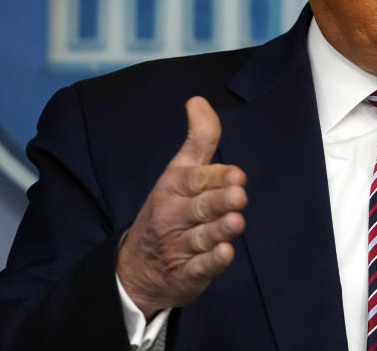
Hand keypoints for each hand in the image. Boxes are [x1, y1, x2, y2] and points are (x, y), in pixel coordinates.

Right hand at [116, 96, 246, 319]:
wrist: (138, 268)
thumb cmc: (168, 209)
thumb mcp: (179, 172)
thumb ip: (198, 139)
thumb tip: (198, 100)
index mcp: (173, 188)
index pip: (196, 180)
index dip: (217, 178)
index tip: (237, 175)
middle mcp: (175, 216)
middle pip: (201, 208)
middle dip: (219, 201)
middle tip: (238, 195)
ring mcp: (179, 247)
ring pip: (202, 237)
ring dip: (219, 230)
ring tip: (236, 222)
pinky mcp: (186, 275)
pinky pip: (199, 268)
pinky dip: (212, 262)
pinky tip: (225, 253)